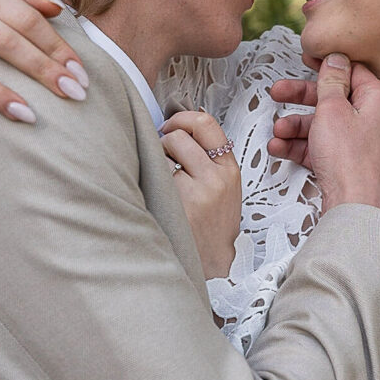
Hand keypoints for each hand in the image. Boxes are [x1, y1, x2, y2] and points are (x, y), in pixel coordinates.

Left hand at [160, 110, 241, 279]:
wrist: (213, 261)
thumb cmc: (213, 222)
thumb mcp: (224, 186)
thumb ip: (208, 157)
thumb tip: (177, 125)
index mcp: (229, 169)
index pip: (206, 123)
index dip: (182, 118)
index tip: (171, 125)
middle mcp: (216, 177)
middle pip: (179, 135)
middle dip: (164, 141)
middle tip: (162, 155)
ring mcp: (197, 191)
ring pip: (164, 151)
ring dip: (156, 159)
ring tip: (162, 177)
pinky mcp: (178, 204)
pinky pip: (155, 174)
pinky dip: (150, 177)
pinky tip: (156, 190)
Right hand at [268, 54, 379, 211]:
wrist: (351, 206)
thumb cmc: (348, 160)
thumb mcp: (332, 110)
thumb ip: (331, 82)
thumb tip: (336, 59)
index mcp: (377, 99)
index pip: (352, 71)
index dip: (327, 64)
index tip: (306, 58)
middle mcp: (372, 118)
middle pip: (331, 98)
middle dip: (300, 98)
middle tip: (277, 92)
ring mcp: (358, 140)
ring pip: (321, 123)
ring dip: (295, 125)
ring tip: (277, 130)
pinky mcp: (345, 159)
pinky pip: (320, 145)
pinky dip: (299, 145)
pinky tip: (279, 147)